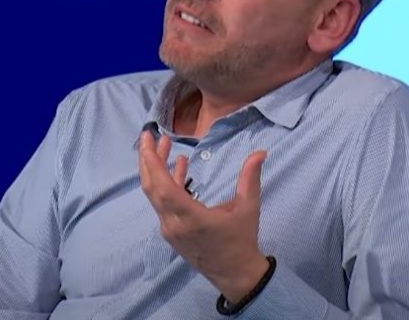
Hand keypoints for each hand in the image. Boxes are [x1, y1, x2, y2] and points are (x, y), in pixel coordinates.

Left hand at [137, 131, 269, 301]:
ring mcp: (170, 229)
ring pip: (155, 195)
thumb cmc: (242, 239)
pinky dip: (167, 183)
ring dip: (157, 170)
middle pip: (152, 188)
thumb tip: (260, 152)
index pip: (165, 189)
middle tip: (148, 135)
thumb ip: (250, 178)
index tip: (148, 142)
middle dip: (147, 160)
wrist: (235, 273)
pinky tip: (179, 166)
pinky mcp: (171, 232)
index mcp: (192, 219)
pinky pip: (163, 203)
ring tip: (163, 144)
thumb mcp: (248, 207)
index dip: (154, 165)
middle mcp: (175, 224)